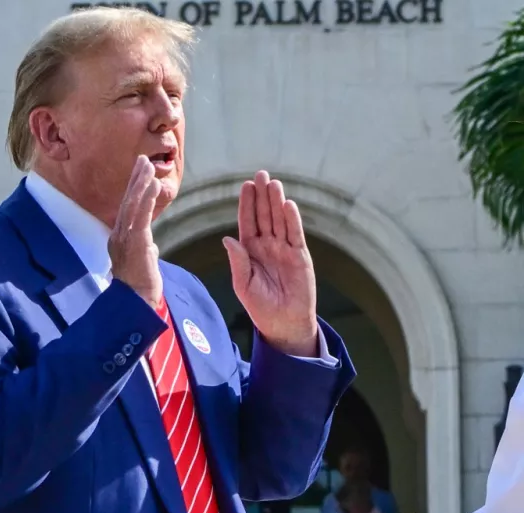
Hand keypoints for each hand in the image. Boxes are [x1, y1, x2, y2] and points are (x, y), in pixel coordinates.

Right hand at [109, 155, 162, 308]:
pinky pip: (141, 217)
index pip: (127, 208)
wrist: (136, 303)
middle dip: (135, 179)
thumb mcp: (142, 263)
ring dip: (140, 183)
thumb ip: (144, 250)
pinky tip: (152, 185)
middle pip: (127, 201)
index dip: (133, 189)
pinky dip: (146, 199)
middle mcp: (118, 235)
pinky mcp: (136, 243)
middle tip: (143, 159)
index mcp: (119, 238)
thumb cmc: (140, 286)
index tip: (140, 171)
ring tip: (148, 166)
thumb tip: (151, 247)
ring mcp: (125, 239)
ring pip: (132, 205)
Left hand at [222, 171, 317, 356]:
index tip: (246, 186)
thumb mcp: (243, 285)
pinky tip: (288, 205)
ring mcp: (284, 249)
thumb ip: (238, 262)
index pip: (248, 222)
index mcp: (250, 250)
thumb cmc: (260, 306)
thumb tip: (228, 238)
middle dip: (262, 196)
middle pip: (264, 215)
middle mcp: (267, 245)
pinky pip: (295, 234)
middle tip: (261, 174)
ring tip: (274, 183)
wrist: (283, 323)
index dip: (247, 204)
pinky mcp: (300, 256)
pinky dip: (292, 220)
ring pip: (279, 220)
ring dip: (276, 202)